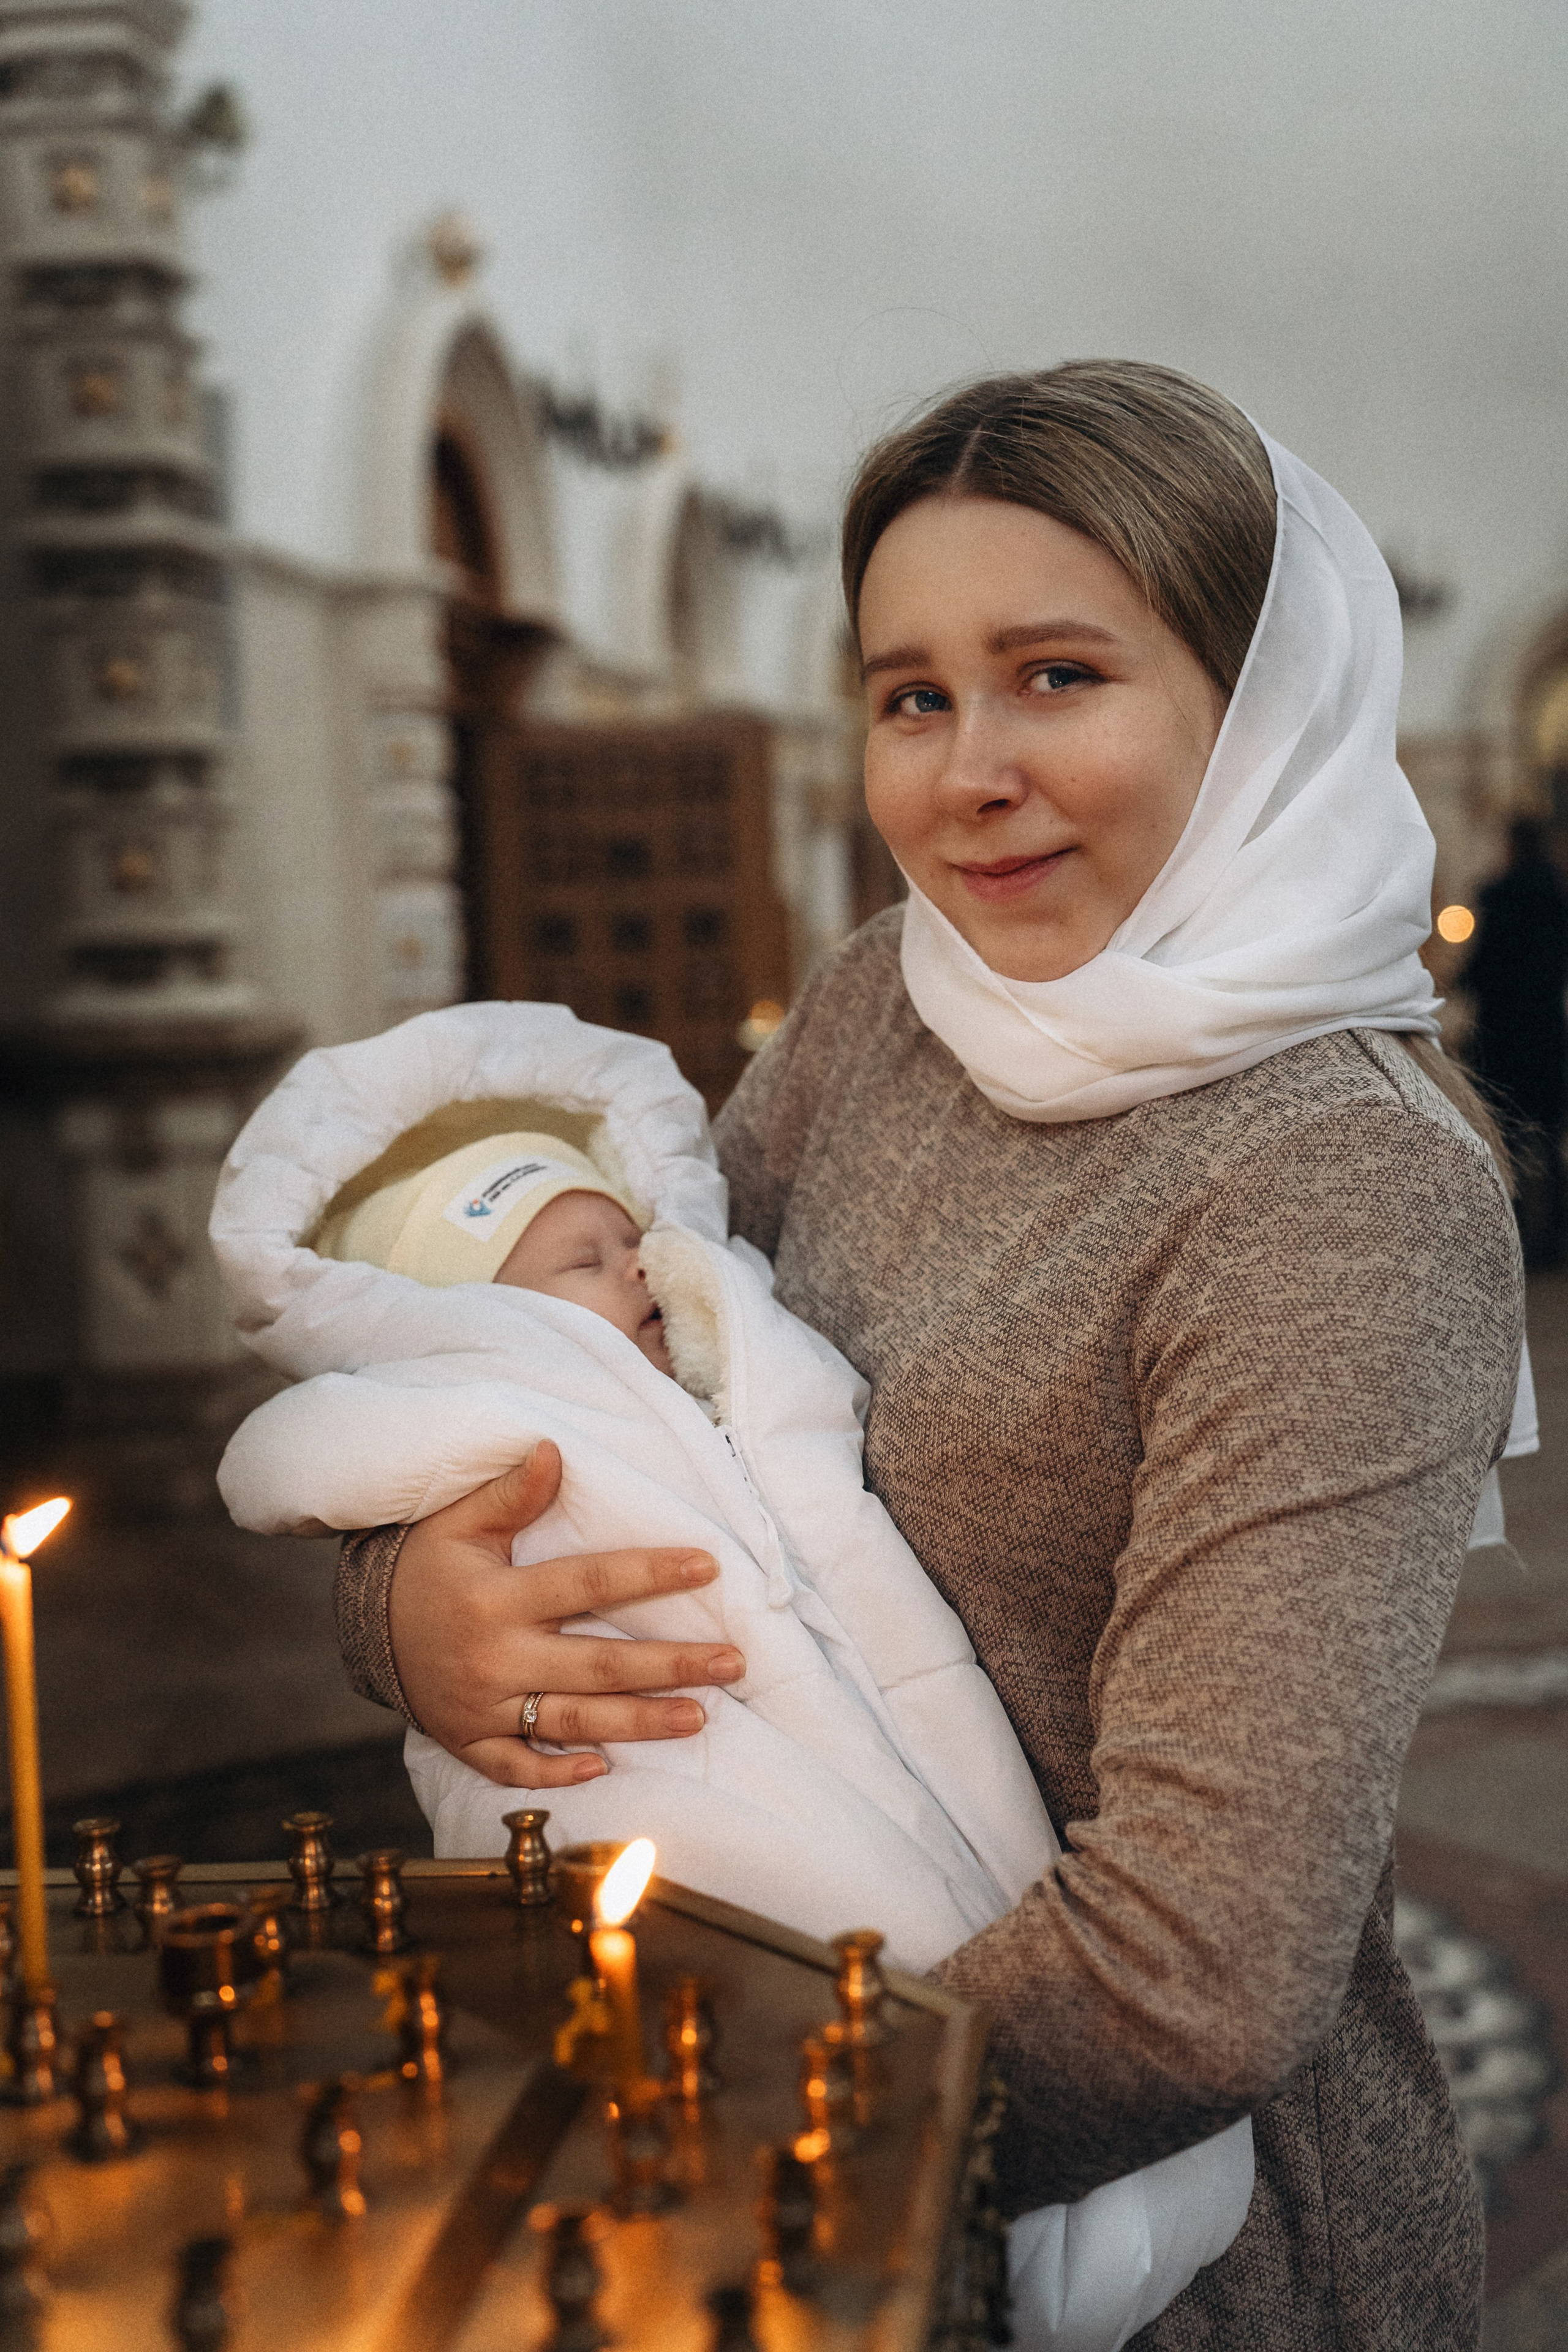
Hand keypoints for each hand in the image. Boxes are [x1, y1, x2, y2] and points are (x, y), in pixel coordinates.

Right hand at [386, 1441, 743, 1787]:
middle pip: (597, 1665)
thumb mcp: (459, 1523)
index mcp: (497, 1599)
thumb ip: (510, 1494)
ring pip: (572, 1720)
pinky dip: (558, 1772)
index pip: (589, 1582)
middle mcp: (495, 1658)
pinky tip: (606, 1769)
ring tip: (700, 1716)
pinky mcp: (469, 1742)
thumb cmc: (425, 1567)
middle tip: (732, 1662)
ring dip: (639, 1723)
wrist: (364, 1627)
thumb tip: (555, 1452)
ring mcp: (483, 1708)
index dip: (651, 1573)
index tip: (708, 1565)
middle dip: (669, 1665)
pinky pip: (517, 1766)